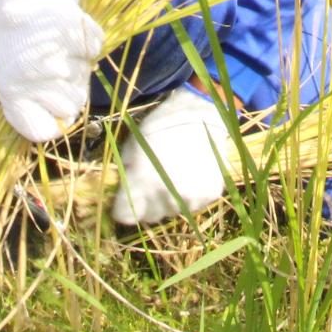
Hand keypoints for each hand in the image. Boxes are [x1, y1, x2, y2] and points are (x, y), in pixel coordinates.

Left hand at [111, 86, 234, 226]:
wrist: (202, 114)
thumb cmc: (162, 124)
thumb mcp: (134, 143)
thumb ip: (126, 172)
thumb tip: (122, 192)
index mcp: (144, 180)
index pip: (125, 216)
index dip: (122, 208)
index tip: (125, 200)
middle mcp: (167, 194)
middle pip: (149, 217)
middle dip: (146, 205)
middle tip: (151, 184)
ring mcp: (191, 196)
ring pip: (171, 212)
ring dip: (168, 200)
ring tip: (173, 175)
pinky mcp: (209, 195)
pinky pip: (192, 205)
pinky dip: (189, 195)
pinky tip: (189, 175)